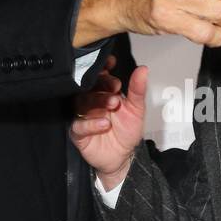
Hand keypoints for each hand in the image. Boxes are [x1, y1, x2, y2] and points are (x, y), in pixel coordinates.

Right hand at [69, 53, 145, 184]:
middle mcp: (91, 100)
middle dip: (103, 87)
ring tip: (112, 105)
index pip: (100, 74)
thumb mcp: (137, 109)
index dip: (104, 67)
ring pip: (82, 103)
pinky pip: (79, 125)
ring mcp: (82, 115)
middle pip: (89, 87)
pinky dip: (91, 123)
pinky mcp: (78, 132)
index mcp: (104, 91)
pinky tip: (104, 123)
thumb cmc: (127, 131)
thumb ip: (137, 90)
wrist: (123, 157)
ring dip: (97, 103)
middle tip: (116, 92)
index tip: (111, 64)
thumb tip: (143, 69)